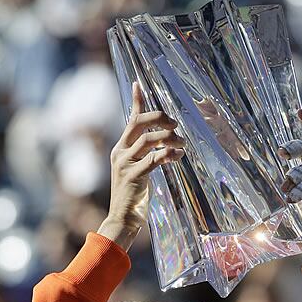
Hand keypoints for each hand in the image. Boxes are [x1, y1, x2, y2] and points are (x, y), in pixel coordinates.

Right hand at [98, 82, 184, 244]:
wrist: (122, 218)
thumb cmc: (133, 197)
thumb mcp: (136, 171)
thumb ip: (144, 155)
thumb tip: (162, 143)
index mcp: (120, 149)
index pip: (130, 120)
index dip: (136, 101)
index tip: (138, 83)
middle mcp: (120, 152)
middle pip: (140, 123)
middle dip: (161, 119)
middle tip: (176, 126)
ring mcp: (125, 164)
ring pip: (150, 139)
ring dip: (170, 139)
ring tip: (182, 145)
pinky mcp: (134, 176)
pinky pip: (154, 158)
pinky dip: (168, 154)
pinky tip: (178, 156)